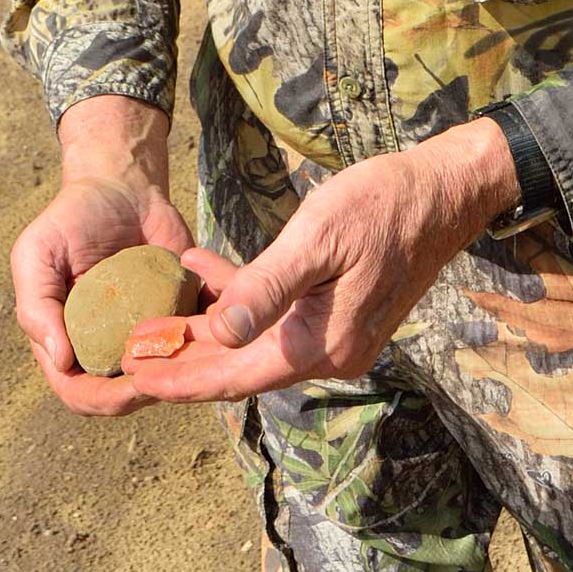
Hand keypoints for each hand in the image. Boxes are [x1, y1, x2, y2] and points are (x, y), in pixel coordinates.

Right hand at [11, 96, 192, 415]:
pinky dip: (211, 342)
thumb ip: (37, 304)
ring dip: (185, 374)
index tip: (127, 387)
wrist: (124, 187)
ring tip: (199, 357)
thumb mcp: (38, 253)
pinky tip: (220, 331)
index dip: (101, 399)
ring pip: (168, 375)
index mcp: (69, 342)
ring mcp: (148, 334)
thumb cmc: (72, 219)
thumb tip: (60, 361)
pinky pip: (199, 341)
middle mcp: (109, 346)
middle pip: (127, 394)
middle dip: (149, 392)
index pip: (80, 392)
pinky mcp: (183, 315)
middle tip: (173, 377)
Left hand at [123, 119, 517, 402]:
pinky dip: (241, 302)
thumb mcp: (317, 239)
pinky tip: (206, 272)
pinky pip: (277, 322)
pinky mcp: (338, 317)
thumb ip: (266, 288)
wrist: (443, 192)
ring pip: (255, 346)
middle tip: (129, 350)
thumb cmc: (382, 205)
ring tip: (154, 316)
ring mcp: (336, 338)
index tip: (133, 377)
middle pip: (241, 369)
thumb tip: (220, 333)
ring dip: (207, 331)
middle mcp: (330, 354)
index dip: (181, 379)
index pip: (235, 376)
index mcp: (322, 344)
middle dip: (185, 360)